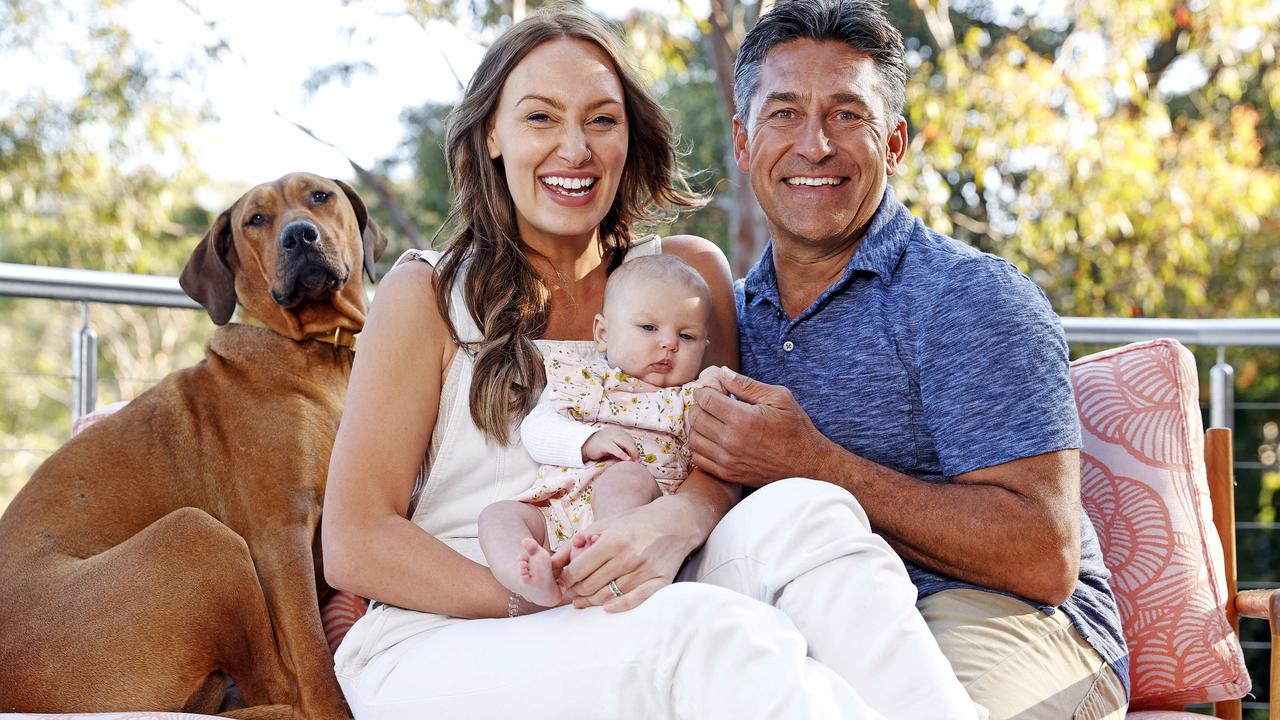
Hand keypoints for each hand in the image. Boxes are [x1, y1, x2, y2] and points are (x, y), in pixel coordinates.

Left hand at [558, 496, 696, 612]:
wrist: (676, 522)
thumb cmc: (637, 521)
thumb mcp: (606, 524)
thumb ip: (577, 541)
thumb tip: (553, 561)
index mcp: (614, 540)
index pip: (579, 569)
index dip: (566, 578)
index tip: (563, 580)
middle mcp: (629, 557)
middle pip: (591, 584)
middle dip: (576, 590)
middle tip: (571, 591)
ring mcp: (645, 571)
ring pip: (609, 595)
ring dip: (591, 600)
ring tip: (582, 600)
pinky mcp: (660, 581)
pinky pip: (635, 600)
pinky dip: (618, 606)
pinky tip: (606, 607)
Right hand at [582, 426, 638, 462]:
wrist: (584, 445)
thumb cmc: (600, 446)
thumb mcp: (612, 443)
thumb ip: (621, 446)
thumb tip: (634, 456)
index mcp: (617, 431)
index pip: (630, 439)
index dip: (635, 448)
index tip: (637, 457)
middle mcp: (614, 432)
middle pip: (629, 441)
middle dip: (635, 451)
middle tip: (638, 460)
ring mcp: (609, 437)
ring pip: (625, 443)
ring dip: (632, 453)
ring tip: (634, 461)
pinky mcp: (604, 444)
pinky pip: (616, 449)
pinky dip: (623, 454)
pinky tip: (627, 459)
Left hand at [688, 367, 832, 486]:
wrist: (807, 465)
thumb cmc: (795, 429)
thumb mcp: (777, 397)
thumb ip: (747, 384)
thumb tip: (722, 372)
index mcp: (743, 418)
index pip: (705, 399)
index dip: (704, 391)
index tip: (710, 390)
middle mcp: (731, 441)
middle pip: (696, 418)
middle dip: (699, 406)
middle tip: (709, 403)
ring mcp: (728, 460)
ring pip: (694, 439)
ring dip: (697, 426)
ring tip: (709, 420)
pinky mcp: (728, 474)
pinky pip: (699, 459)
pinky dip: (700, 447)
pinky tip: (711, 439)